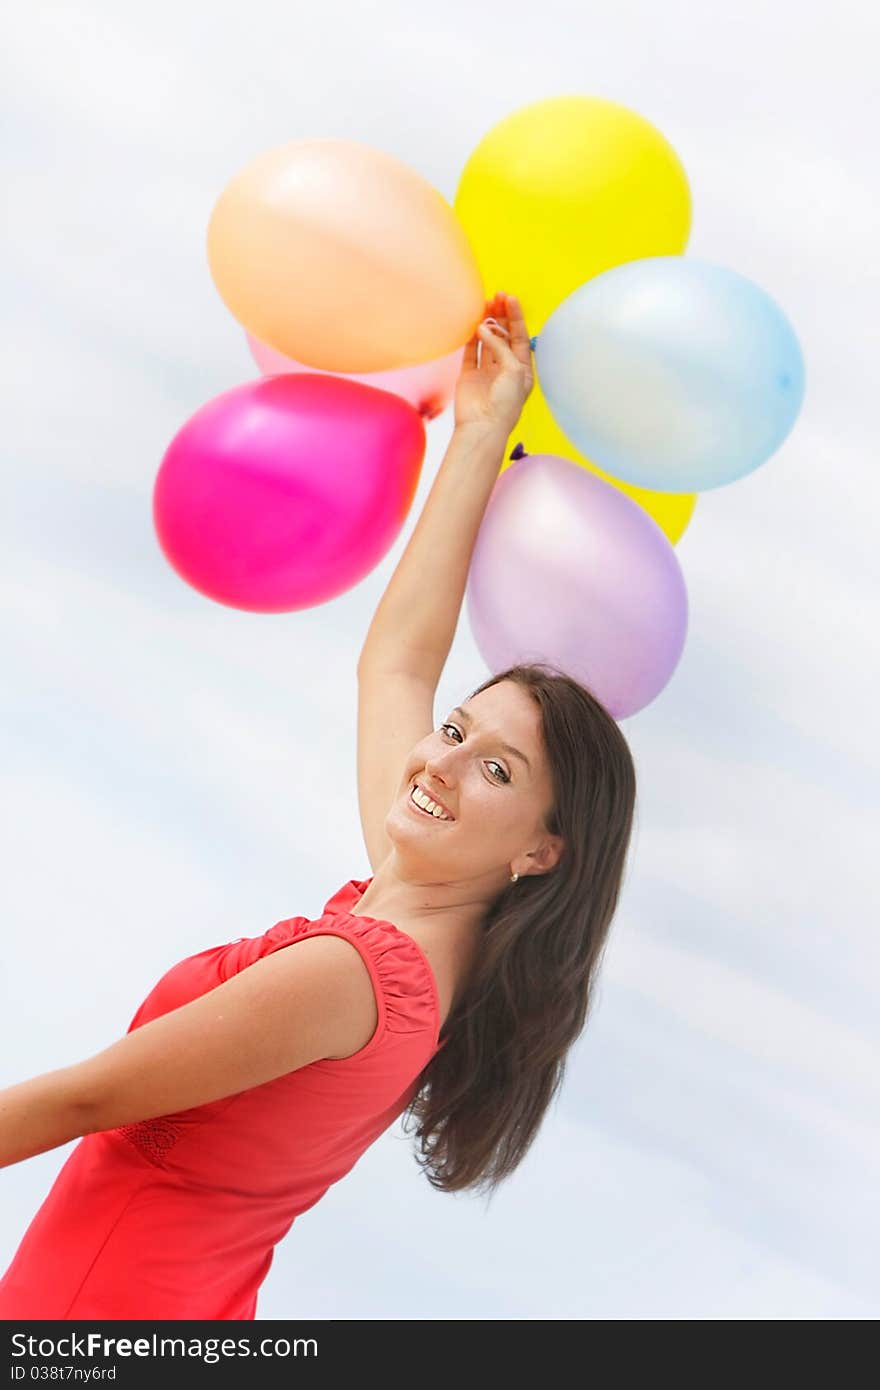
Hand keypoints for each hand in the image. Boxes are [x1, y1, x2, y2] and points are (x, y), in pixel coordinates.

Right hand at [453, 291, 533, 435]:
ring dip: (486, 323)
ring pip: (487, 341)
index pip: (519, 337)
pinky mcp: (469, 376)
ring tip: (484, 304)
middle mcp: (505, 369)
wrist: (483, 427)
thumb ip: (500, 347)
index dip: (515, 317)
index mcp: (522, 370)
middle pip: (504, 336)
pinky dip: (471, 337)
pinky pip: (470, 352)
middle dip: (501, 316)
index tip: (509, 298)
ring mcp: (486, 372)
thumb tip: (483, 328)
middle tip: (496, 297)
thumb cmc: (505, 403)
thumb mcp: (513, 370)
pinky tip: (473, 322)